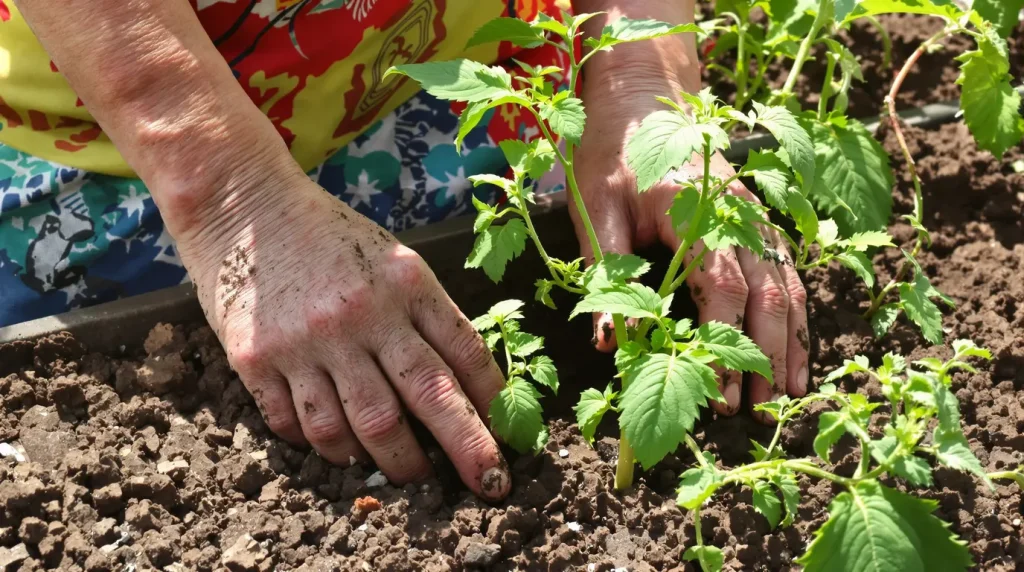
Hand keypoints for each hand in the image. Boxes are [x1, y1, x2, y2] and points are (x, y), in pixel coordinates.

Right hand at [173, 175, 510, 499]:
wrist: (245, 209)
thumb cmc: (331, 240)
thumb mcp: (393, 260)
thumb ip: (426, 316)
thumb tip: (467, 387)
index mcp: (405, 284)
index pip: (464, 352)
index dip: (493, 404)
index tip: (510, 443)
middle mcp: (362, 315)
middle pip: (423, 397)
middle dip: (464, 448)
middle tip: (488, 485)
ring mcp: (309, 340)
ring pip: (359, 427)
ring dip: (387, 460)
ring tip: (402, 473)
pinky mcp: (258, 359)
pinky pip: (296, 424)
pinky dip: (320, 446)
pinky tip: (335, 446)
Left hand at [574, 6, 808, 420]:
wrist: (643, 99)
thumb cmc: (612, 155)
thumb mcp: (595, 210)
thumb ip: (608, 273)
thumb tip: (611, 344)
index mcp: (695, 214)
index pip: (723, 290)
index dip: (726, 347)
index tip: (726, 397)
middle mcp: (736, 218)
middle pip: (767, 295)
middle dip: (766, 357)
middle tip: (762, 410)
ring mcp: (753, 218)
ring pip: (787, 286)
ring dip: (790, 341)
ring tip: (790, 392)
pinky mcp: (756, 221)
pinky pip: (787, 271)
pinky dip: (796, 313)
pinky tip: (794, 347)